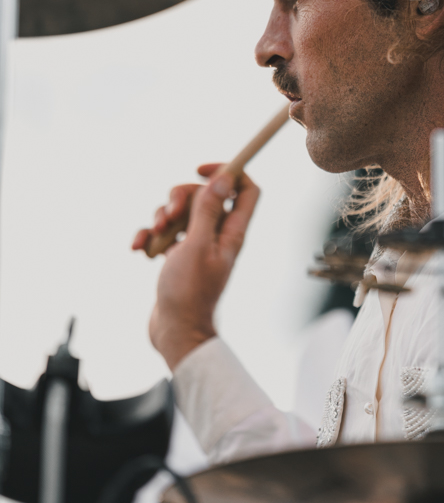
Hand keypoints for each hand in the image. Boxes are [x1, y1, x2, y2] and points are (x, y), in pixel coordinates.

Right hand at [136, 165, 259, 370]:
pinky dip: (149, 236)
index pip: (245, 189)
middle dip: (180, 197)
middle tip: (170, 216)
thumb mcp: (197, 245)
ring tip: (155, 237)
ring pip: (180, 212)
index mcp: (231, 231)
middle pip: (204, 195)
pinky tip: (139, 249)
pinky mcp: (177, 255)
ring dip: (160, 218)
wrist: (175, 332)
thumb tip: (224, 178)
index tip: (200, 170)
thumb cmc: (189, 293)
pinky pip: (163, 233)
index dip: (228, 172)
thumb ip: (208, 210)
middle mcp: (217, 235)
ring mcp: (196, 245)